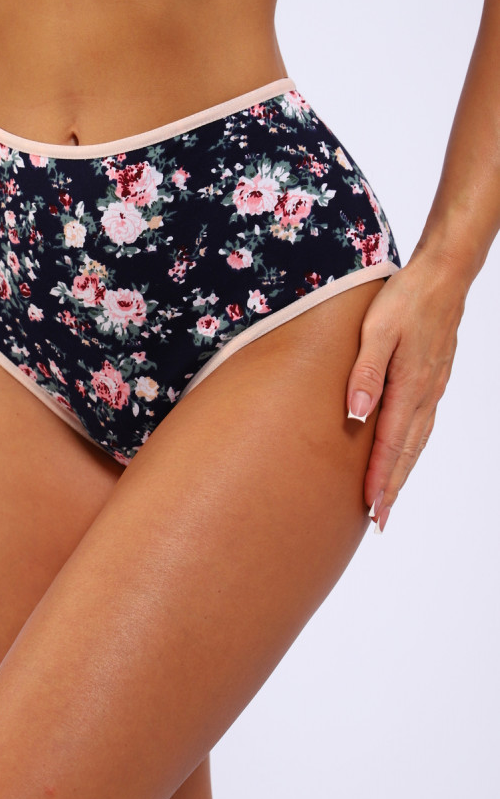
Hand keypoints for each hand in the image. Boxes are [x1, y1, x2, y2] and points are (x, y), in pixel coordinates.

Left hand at [345, 256, 466, 532]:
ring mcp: (432, 388)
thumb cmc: (405, 299)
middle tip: (378, 521)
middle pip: (406, 453)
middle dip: (391, 488)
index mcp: (408, 387)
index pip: (390, 446)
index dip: (379, 480)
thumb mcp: (377, 330)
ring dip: (402, 472)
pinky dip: (411, 449)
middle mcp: (424, 395)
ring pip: (417, 442)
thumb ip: (364, 371)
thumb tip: (355, 413)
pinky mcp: (433, 380)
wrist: (443, 278)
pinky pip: (422, 425)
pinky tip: (404, 454)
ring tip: (388, 497)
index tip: (370, 510)